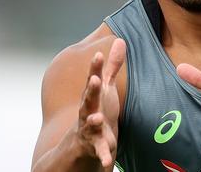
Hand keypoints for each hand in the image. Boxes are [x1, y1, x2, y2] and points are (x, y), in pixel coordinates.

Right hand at [76, 38, 125, 167]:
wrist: (82, 144)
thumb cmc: (97, 109)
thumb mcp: (105, 88)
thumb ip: (112, 66)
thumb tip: (119, 40)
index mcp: (92, 97)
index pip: (92, 79)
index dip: (95, 67)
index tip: (98, 54)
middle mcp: (87, 111)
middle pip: (88, 99)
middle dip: (91, 90)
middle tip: (95, 80)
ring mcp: (89, 129)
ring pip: (90, 124)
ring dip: (93, 121)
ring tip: (98, 118)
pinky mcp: (94, 146)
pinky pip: (99, 152)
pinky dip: (103, 156)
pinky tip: (107, 162)